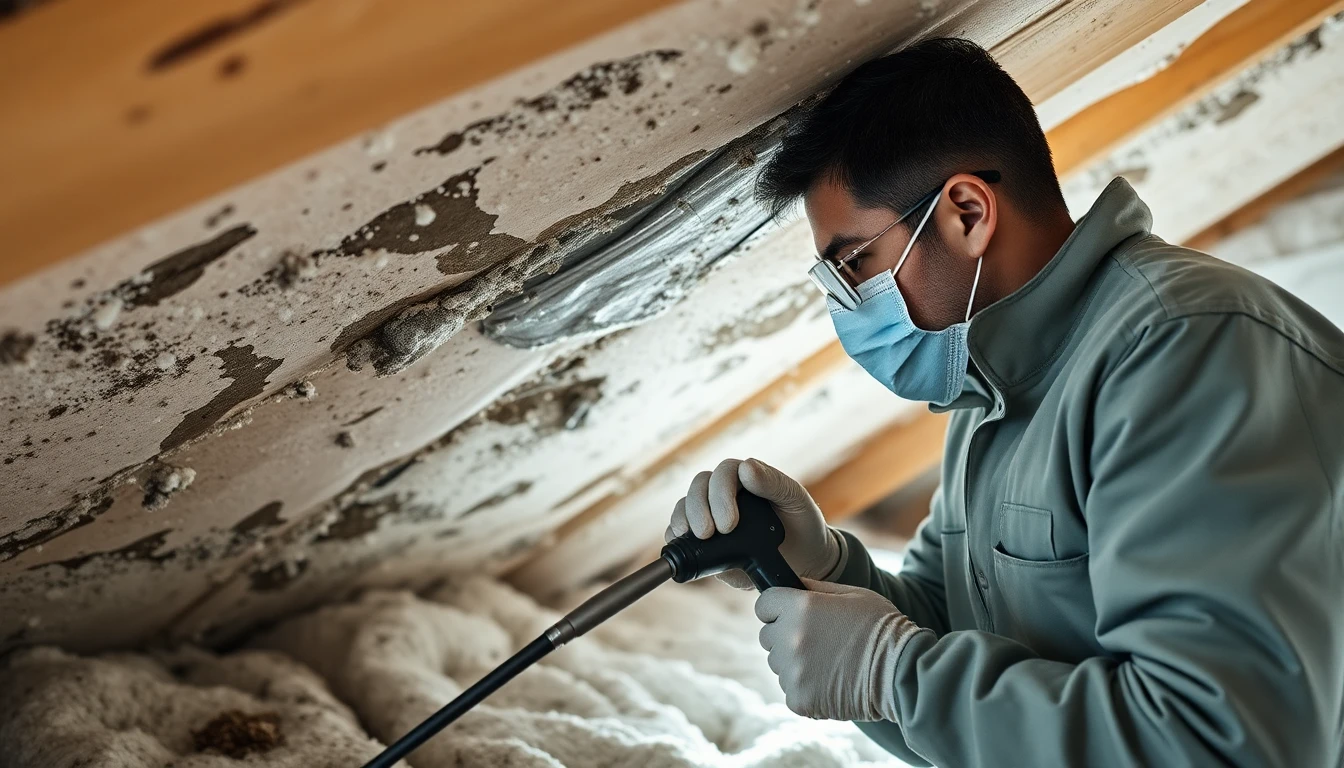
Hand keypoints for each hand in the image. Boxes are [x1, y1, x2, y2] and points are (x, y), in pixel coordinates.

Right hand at [664, 458, 841, 588]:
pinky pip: (679, 531)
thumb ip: (773, 482)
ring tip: (696, 538)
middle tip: (708, 534)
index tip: (729, 524)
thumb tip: (746, 468)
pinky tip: (682, 545)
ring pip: (684, 506)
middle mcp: (723, 492)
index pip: (722, 473)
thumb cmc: (801, 522)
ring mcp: (710, 514)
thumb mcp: (795, 499)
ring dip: (683, 519)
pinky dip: (674, 536)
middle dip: (698, 509)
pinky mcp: (703, 540)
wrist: (805, 557)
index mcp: (745, 476)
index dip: (720, 495)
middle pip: (698, 488)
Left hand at [755, 578, 922, 720]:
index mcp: (800, 607)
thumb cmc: (881, 627)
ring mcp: (793, 672)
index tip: (791, 615)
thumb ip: (813, 588)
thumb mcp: (850, 593)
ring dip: (796, 664)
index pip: (764, 605)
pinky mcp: (799, 700)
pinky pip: (790, 691)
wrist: (902, 670)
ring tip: (830, 663)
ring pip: (778, 665)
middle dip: (785, 636)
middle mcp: (790, 638)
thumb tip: (789, 585)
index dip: (777, 609)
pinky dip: (806, 689)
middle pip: (768, 637)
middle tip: (819, 641)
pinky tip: (831, 682)